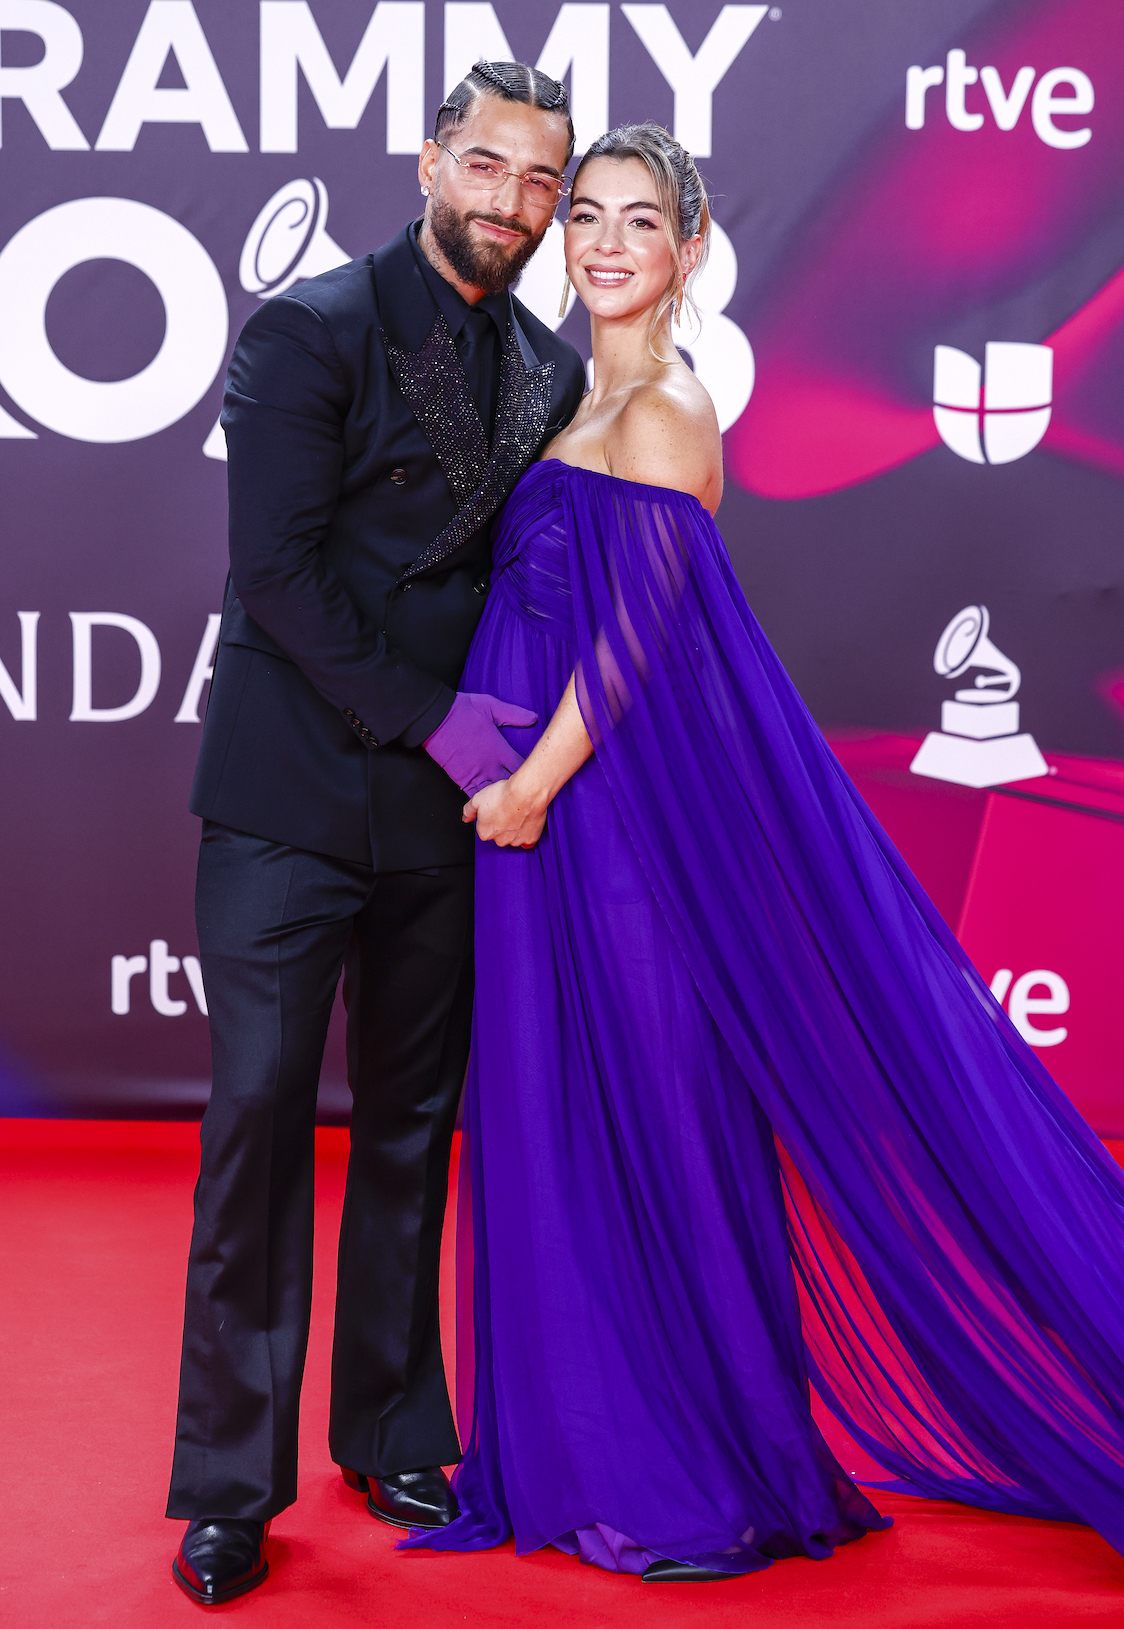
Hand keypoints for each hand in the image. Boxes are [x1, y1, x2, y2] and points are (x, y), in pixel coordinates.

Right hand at [423, 692, 537, 796]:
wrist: (434, 719)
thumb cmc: (462, 710)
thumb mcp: (492, 707)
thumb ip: (514, 715)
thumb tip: (534, 718)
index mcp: (500, 749)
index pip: (524, 767)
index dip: (533, 773)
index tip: (540, 777)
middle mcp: (491, 765)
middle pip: (512, 785)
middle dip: (522, 791)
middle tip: (531, 797)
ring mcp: (476, 774)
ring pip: (495, 794)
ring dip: (504, 800)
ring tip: (514, 807)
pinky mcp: (462, 779)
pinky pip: (475, 796)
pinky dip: (483, 803)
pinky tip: (490, 808)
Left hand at [463, 773, 547, 848]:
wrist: (526, 793)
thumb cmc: (504, 795)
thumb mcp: (477, 799)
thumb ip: (468, 811)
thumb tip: (465, 818)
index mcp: (485, 832)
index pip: (484, 828)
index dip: (490, 817)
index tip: (495, 809)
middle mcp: (499, 840)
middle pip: (499, 835)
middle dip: (502, 825)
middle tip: (506, 810)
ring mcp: (515, 841)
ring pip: (513, 838)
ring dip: (514, 829)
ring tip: (518, 813)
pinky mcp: (530, 839)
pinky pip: (527, 840)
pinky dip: (527, 834)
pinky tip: (526, 823)